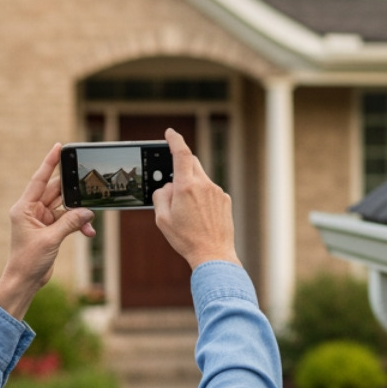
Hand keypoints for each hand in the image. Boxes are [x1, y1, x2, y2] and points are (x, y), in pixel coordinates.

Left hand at [0, 144, 94, 319]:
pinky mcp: (50, 230)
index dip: (50, 163)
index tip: (59, 147)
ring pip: (66, 207)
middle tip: (89, 184)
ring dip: (78, 213)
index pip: (39, 180)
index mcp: (24, 208)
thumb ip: (70, 223)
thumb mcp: (50, 240)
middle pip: (56, 192)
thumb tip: (87, 212)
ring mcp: (41, 220)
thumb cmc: (27, 261)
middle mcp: (32, 211)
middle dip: (73, 191)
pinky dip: (79, 225)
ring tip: (89, 220)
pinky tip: (87, 232)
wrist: (25, 281)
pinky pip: (69, 220)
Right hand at [153, 128, 239, 269]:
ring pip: (201, 178)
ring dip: (191, 184)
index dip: (175, 140)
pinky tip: (198, 215)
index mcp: (187, 187)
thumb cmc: (186, 238)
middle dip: (181, 164)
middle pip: (192, 163)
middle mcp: (205, 185)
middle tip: (171, 176)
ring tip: (185, 209)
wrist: (213, 254)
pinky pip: (210, 190)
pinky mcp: (225, 200)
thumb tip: (168, 186)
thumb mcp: (162, 219)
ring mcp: (218, 192)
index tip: (170, 133)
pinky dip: (202, 195)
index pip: (182, 154)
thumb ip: (161, 196)